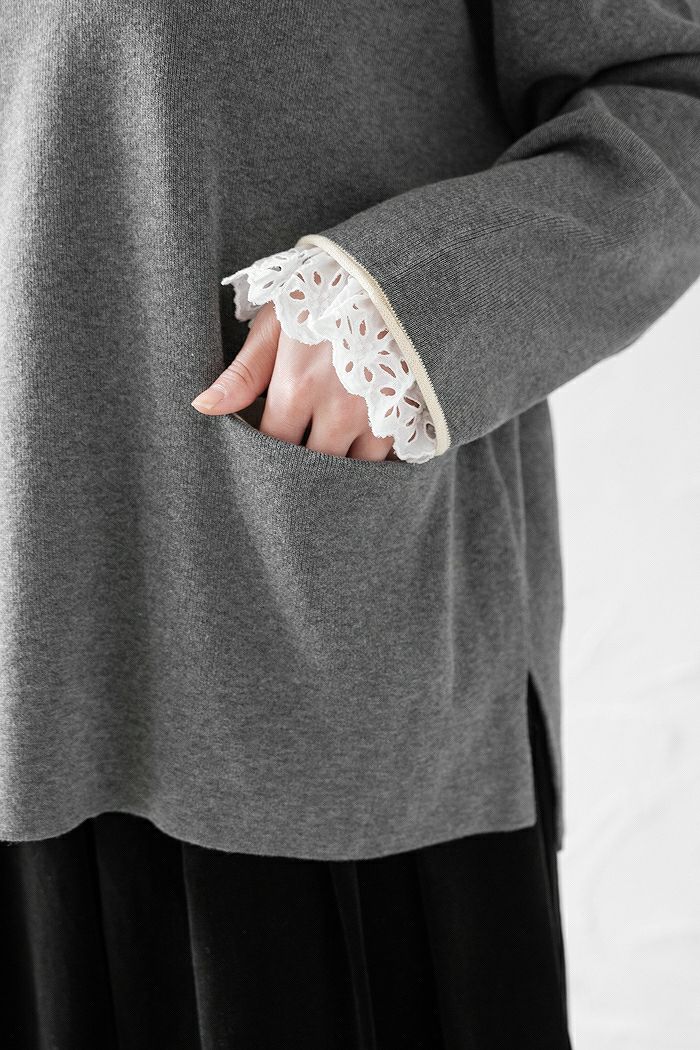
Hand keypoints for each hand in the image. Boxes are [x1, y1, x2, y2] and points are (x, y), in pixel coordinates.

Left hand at [191, 303, 394, 459]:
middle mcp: (337, 411)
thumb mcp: (278, 323)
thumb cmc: (327, 293)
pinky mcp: (405, 415)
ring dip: (333, 464)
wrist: (397, 272)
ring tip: (323, 448)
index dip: (264, 449)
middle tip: (294, 445)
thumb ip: (243, 373)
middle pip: (308, 466)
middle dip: (297, 464)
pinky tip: (357, 443)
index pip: (272, 444)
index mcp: (297, 387)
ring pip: (348, 469)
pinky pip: (382, 460)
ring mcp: (375, 416)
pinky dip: (367, 457)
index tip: (265, 439)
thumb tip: (203, 406)